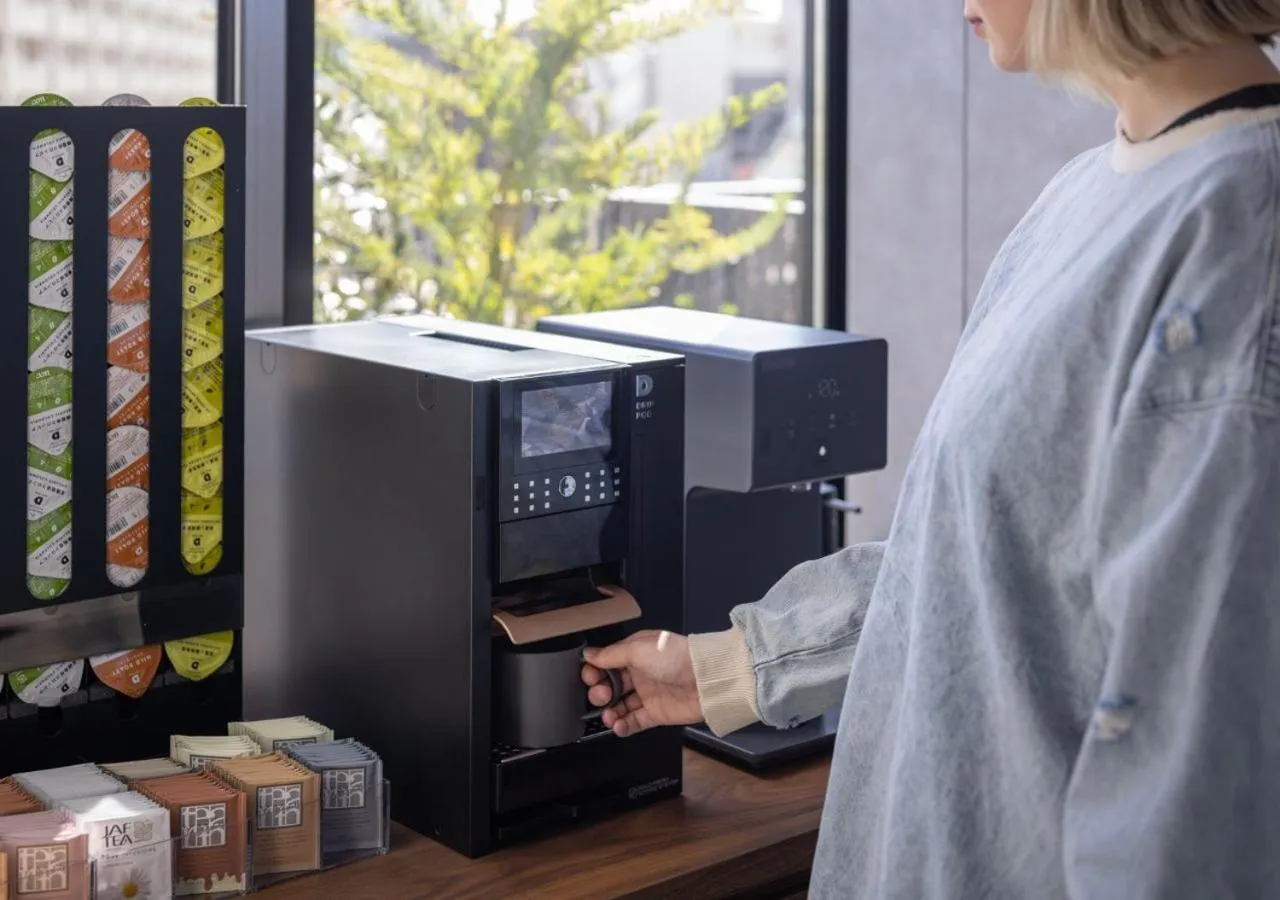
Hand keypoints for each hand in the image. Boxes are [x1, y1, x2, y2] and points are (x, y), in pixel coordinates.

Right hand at [581, 630, 701, 736]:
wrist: (706, 680)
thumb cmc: (677, 657)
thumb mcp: (638, 649)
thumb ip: (611, 654)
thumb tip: (590, 654)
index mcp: (636, 652)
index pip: (607, 663)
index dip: (595, 671)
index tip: (590, 678)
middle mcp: (641, 672)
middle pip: (610, 685)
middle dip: (600, 692)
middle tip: (600, 695)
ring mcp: (648, 694)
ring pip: (620, 706)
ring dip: (610, 712)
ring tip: (609, 716)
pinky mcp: (656, 713)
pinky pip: (634, 722)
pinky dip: (623, 726)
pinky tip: (618, 726)